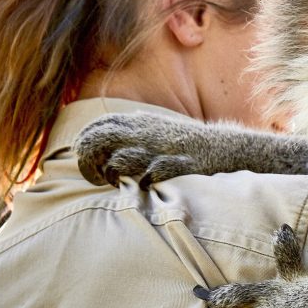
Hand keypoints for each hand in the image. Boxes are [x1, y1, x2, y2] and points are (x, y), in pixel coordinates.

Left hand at [73, 114, 200, 188]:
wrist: (224, 146)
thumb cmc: (184, 142)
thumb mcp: (155, 127)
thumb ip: (130, 128)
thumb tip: (101, 132)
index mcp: (138, 122)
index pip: (98, 125)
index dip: (84, 140)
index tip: (83, 157)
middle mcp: (145, 133)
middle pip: (100, 141)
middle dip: (90, 160)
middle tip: (95, 176)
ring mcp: (160, 151)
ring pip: (119, 160)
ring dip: (112, 174)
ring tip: (116, 183)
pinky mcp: (176, 166)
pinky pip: (150, 176)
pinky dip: (141, 182)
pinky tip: (143, 186)